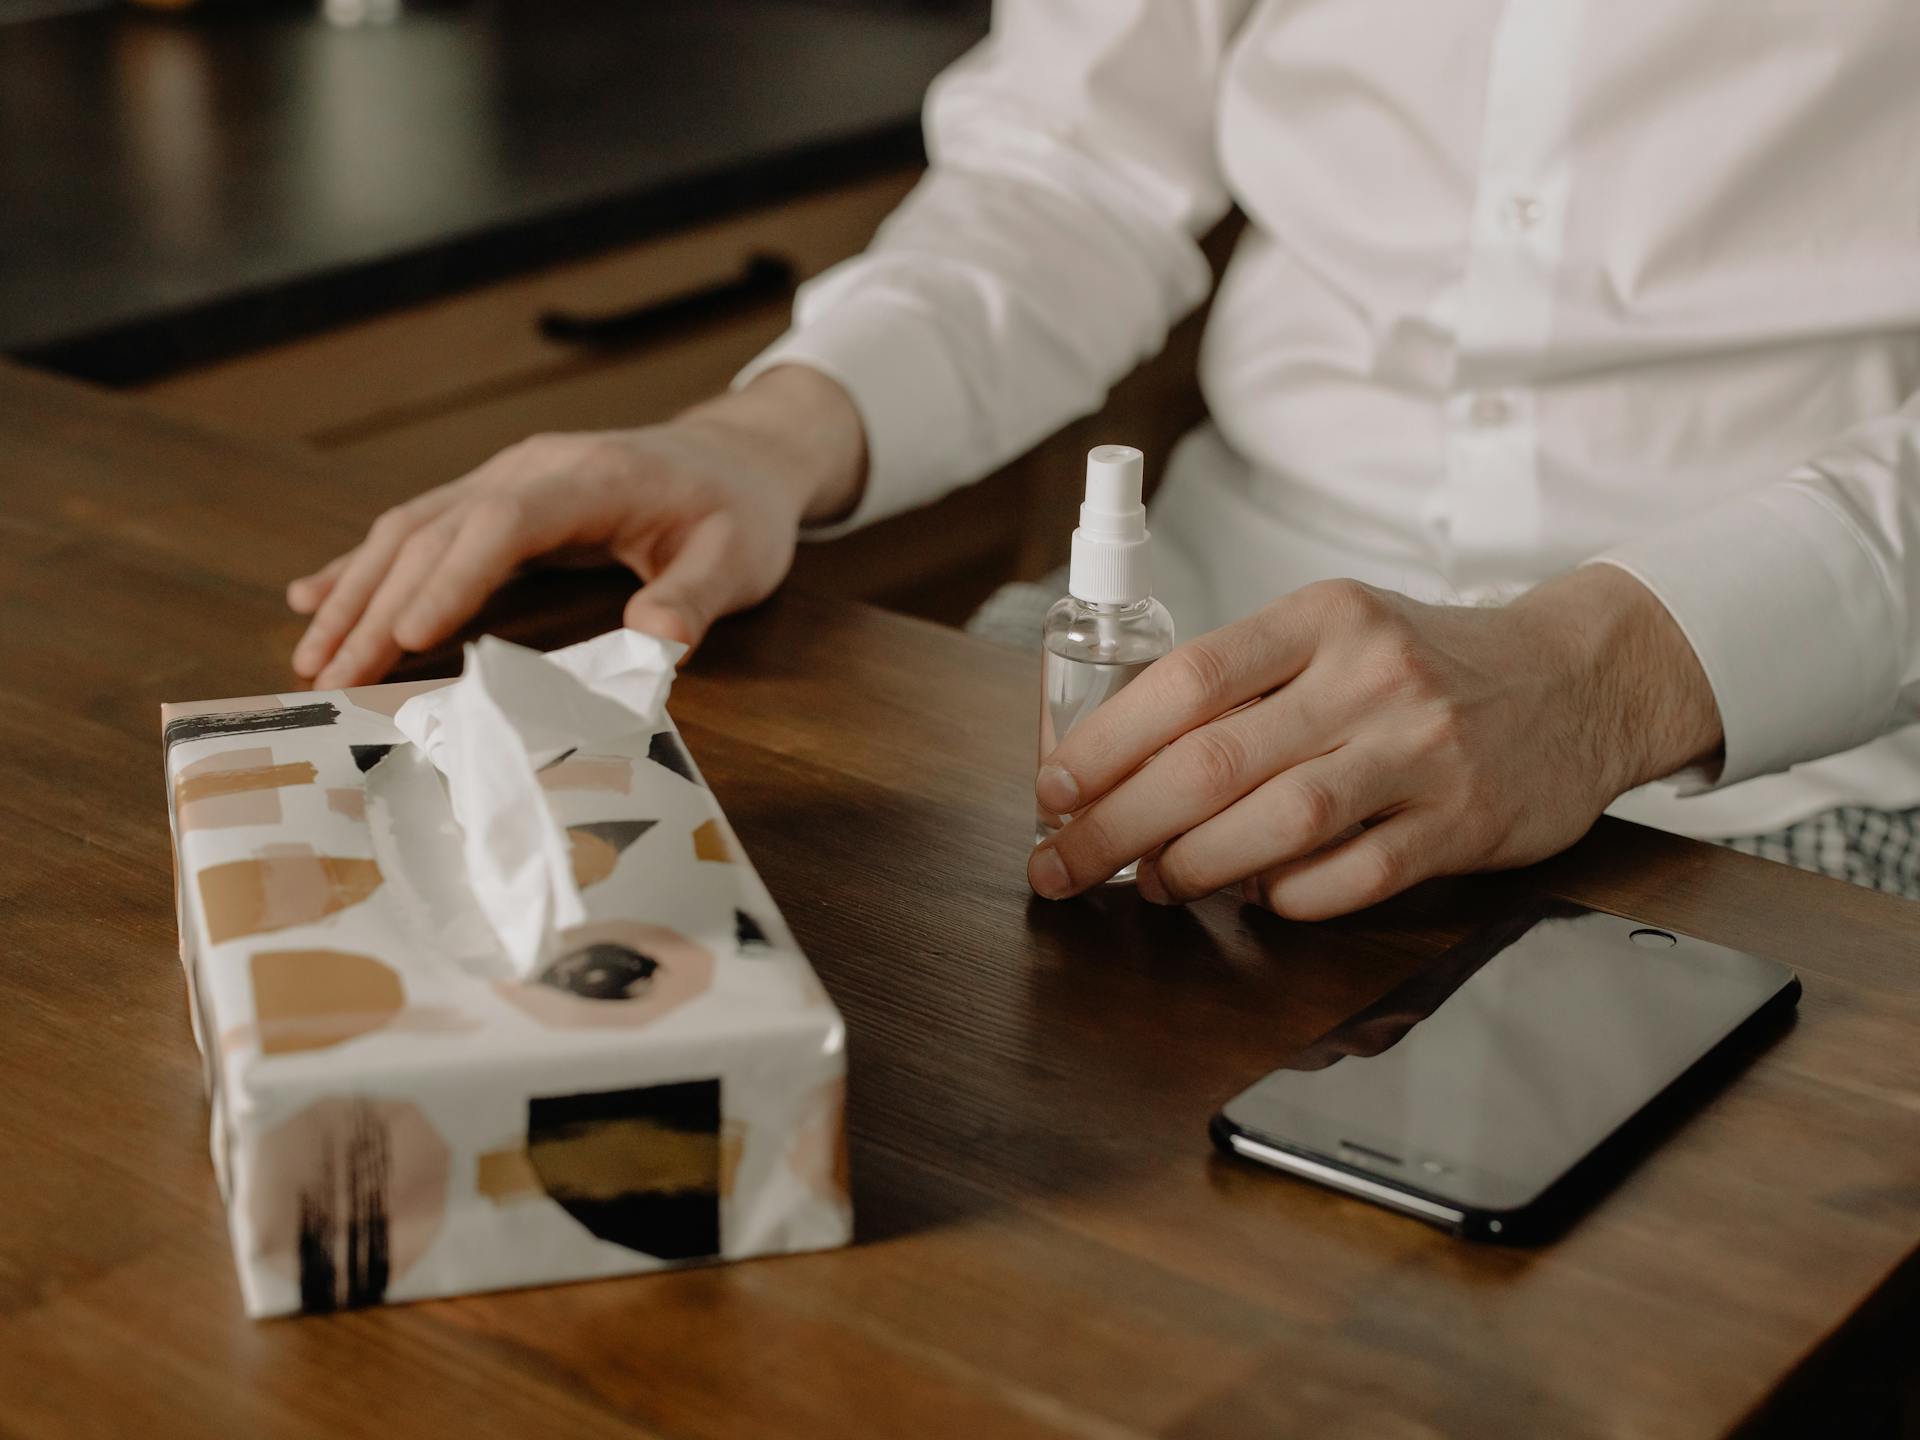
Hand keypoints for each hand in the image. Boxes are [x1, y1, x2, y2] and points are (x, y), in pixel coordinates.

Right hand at [286, 366, 865, 686]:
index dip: (453, 578)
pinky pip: (418, 527)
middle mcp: (533, 468)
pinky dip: (364, 566)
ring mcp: (506, 477)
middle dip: (380, 607)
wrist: (733, 459)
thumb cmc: (737, 514)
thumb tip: (658, 639)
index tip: (412, 637)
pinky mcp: (495, 496)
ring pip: (411, 529)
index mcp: (592, 477)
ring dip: (356, 592)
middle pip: (438, 531)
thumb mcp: (738, 558)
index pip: (505, 522)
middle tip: (334, 680)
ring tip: (311, 658)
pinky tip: (312, 597)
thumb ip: (697, 596)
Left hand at [1027, 568, 1721, 918]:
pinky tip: (1257, 896)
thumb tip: (1117, 761)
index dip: (1105, 742)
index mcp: (1322, 617)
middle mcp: (1371, 677)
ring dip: (1194, 866)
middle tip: (1064, 862)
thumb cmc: (1426, 663)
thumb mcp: (1336, 634)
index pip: (1187, 679)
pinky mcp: (1464, 823)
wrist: (1579, 677)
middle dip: (1117, 824)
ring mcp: (1423, 751)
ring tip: (1152, 883)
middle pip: (1214, 761)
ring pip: (1279, 822)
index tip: (1052, 788)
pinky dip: (1289, 896)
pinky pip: (1354, 876)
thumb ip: (1245, 683)